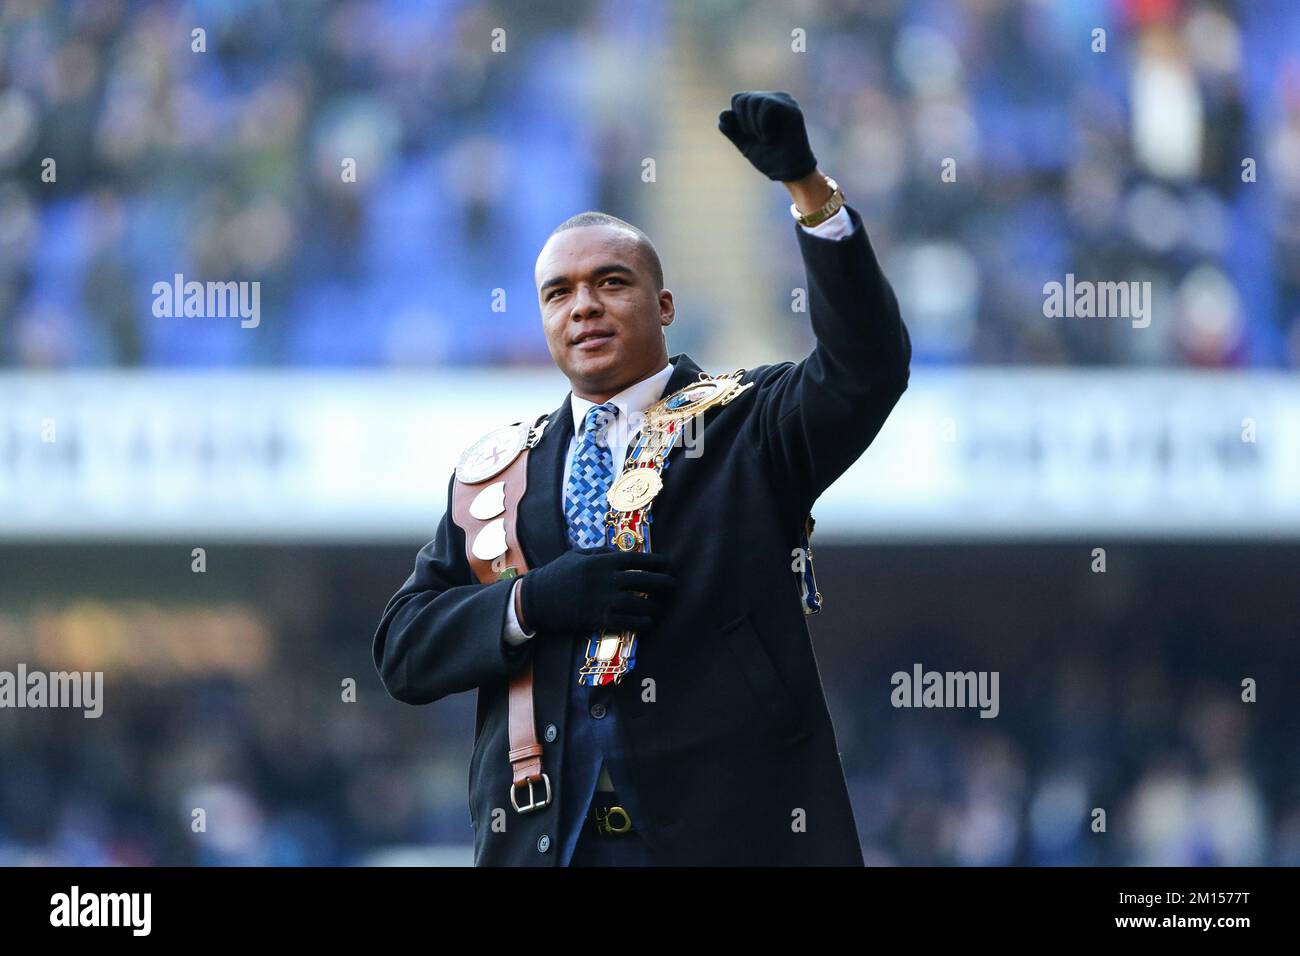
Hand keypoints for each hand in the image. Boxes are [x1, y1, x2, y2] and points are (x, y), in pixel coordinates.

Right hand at [519, 547, 676, 635]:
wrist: (535, 600)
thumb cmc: (556, 574)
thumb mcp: (576, 555)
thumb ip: (600, 553)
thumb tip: (620, 552)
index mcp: (601, 561)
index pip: (636, 559)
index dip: (656, 561)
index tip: (668, 563)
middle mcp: (605, 580)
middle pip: (643, 580)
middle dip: (663, 583)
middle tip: (674, 585)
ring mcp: (602, 601)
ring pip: (638, 603)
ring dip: (654, 606)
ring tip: (661, 607)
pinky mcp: (597, 619)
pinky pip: (626, 622)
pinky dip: (641, 622)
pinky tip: (648, 622)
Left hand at [718, 90, 817, 182]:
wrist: (788, 172)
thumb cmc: (769, 158)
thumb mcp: (745, 143)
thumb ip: (733, 130)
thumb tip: (722, 115)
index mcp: (763, 104)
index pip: (738, 99)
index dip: (737, 120)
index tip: (749, 136)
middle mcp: (775, 98)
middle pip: (742, 99)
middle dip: (743, 123)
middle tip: (758, 138)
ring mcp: (785, 101)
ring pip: (753, 101)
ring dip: (753, 126)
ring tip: (765, 139)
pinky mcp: (792, 108)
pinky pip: (767, 105)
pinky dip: (762, 125)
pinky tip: (770, 138)